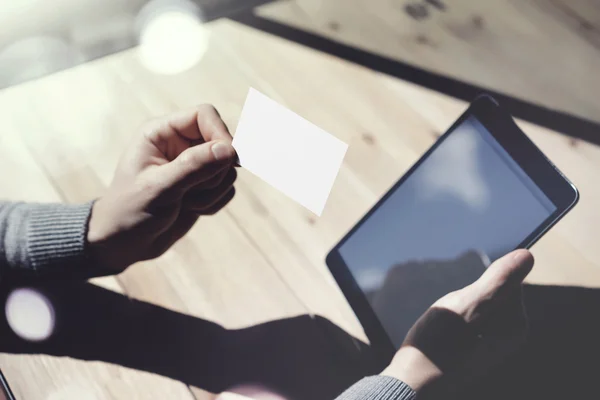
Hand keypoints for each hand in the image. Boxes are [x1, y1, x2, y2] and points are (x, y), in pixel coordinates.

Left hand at [88, 105, 237, 271]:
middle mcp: (180, 144)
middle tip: (190, 191)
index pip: (204, 115)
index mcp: (161, 132)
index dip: (220, 134)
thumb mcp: (159, 188)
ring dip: (213, 191)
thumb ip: (194, 166)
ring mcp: (193, 165)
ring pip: (228, 169)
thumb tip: (229, 150)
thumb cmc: (130, 211)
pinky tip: (190, 210)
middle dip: (214, 172)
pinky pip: (227, 188)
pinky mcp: (203, 186)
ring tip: (186, 203)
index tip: (229, 160)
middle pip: (222, 142)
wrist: (124, 244)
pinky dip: (214, 203)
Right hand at [382, 249, 533, 391]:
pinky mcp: (472, 346)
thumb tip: (527, 256)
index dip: (484, 278)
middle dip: (469, 292)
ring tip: (445, 321)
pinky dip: (451, 316)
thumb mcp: (471, 303)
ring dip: (457, 304)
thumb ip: (500, 279)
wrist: (415, 379)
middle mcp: (508, 334)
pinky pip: (465, 319)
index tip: (467, 293)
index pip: (509, 279)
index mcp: (516, 323)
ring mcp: (490, 342)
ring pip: (475, 304)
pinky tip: (440, 329)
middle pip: (491, 291)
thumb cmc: (442, 343)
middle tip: (453, 310)